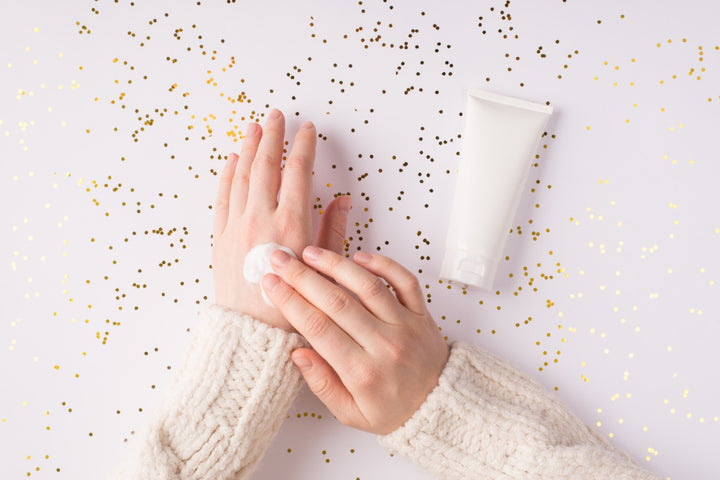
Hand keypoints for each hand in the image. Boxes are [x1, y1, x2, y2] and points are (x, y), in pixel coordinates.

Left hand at [212, 109, 350, 330]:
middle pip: (265, 165)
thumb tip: (342, 200)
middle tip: (276, 115)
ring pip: (241, 175)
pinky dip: (226, 175)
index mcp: (290, 224)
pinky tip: (231, 161)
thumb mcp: (323, 269)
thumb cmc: (293, 307)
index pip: (297, 172)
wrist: (252, 335)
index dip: (303, 147)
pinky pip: (222, 197)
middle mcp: (261, 219)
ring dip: (248, 148)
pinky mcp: (221, 238)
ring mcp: (237, 226)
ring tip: (253, 128)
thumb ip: (333, 231)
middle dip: (272, 136)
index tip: (308, 130)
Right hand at [262, 246, 449, 433]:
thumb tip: (297, 353)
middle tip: (280, 260)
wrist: (440, 407)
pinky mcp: (421, 313)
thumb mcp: (351, 413)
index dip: (290, 303)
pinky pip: (404, 281)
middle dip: (303, 278)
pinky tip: (359, 256)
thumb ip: (322, 384)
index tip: (270, 284)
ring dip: (337, 265)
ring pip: (368, 287)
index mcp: (362, 372)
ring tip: (311, 253)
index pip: (318, 328)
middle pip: (337, 303)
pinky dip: (384, 264)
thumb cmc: (392, 410)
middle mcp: (383, 344)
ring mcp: (405, 325)